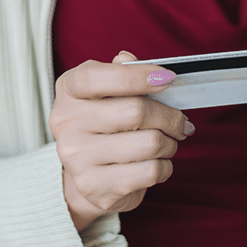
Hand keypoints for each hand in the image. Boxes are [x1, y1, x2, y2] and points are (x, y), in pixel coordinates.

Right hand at [51, 51, 193, 231]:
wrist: (91, 176)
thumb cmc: (107, 125)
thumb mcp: (108, 92)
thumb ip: (121, 73)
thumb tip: (132, 61)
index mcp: (68, 90)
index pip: (98, 77)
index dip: (138, 76)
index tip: (167, 78)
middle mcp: (66, 123)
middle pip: (136, 111)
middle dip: (170, 117)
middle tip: (180, 122)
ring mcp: (77, 158)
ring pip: (150, 143)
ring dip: (169, 143)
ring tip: (166, 144)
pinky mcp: (94, 186)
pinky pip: (151, 171)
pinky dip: (165, 167)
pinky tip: (157, 163)